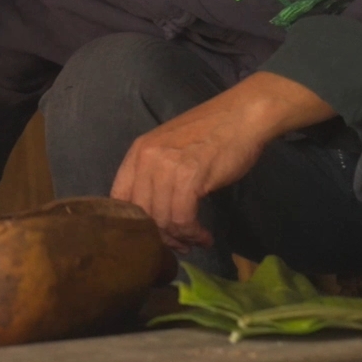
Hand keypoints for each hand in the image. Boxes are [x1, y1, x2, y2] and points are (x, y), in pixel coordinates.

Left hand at [110, 72, 333, 250]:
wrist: (242, 116)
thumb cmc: (212, 133)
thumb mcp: (171, 150)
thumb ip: (156, 176)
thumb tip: (153, 214)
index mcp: (138, 152)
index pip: (118, 198)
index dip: (133, 223)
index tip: (151, 236)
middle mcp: (146, 159)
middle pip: (142, 213)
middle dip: (160, 235)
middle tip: (178, 245)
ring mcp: (166, 166)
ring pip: (162, 219)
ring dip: (180, 237)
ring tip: (195, 241)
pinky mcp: (189, 177)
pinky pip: (182, 217)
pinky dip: (193, 233)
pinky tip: (204, 236)